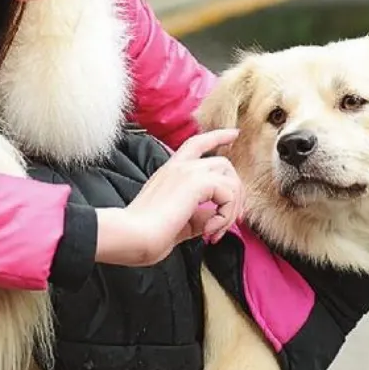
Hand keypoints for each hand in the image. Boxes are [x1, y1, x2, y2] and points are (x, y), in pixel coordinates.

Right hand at [95, 128, 243, 267]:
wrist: (133, 235)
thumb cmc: (147, 235)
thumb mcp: (178, 221)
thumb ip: (199, 215)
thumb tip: (215, 215)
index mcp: (170, 171)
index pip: (197, 143)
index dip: (218, 136)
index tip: (234, 134)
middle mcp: (179, 166)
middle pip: (224, 163)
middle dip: (236, 192)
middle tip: (232, 220)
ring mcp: (188, 172)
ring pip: (231, 180)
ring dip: (231, 210)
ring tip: (215, 232)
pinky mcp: (196, 182)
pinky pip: (229, 194)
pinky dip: (226, 216)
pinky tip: (208, 232)